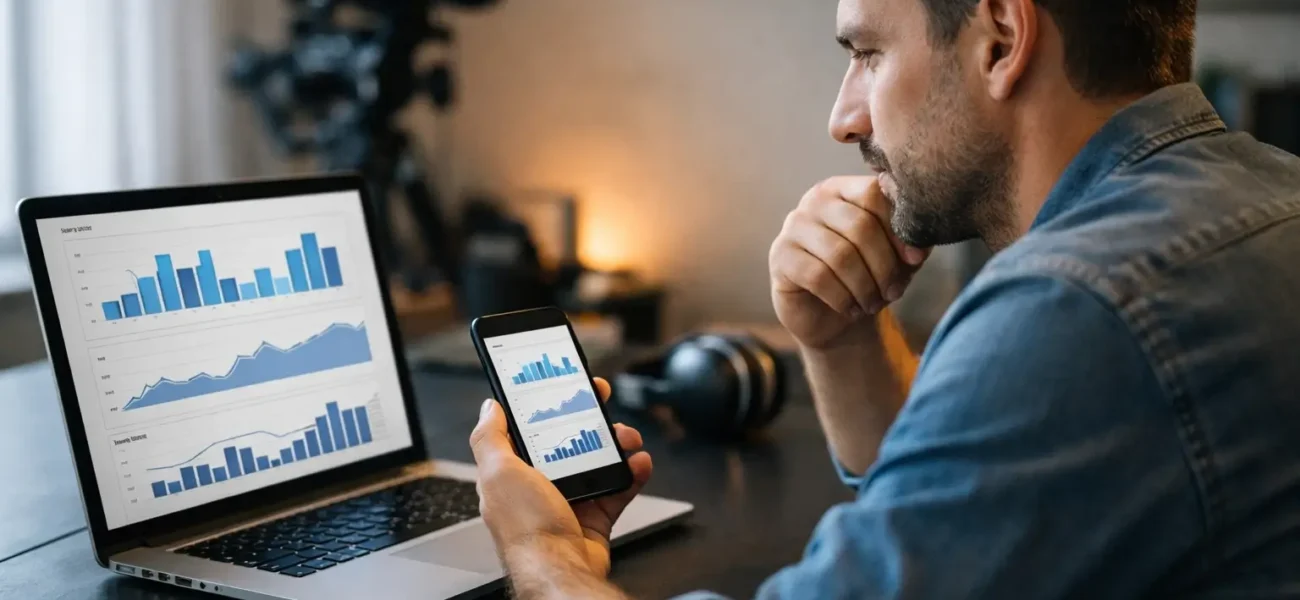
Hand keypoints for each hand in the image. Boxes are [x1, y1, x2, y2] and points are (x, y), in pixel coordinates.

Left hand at [470, 377, 652, 577]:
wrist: (561, 570)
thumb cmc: (526, 528)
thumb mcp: (498, 472)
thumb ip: (489, 437)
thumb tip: (488, 407)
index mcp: (512, 472)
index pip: (528, 429)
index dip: (545, 406)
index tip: (562, 387)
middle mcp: (540, 486)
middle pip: (568, 440)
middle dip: (589, 420)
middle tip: (601, 403)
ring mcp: (570, 501)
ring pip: (598, 461)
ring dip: (617, 444)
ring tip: (626, 438)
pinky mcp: (595, 517)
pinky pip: (618, 488)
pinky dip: (632, 474)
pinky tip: (638, 463)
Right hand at [770, 176, 929, 348]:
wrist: (834, 315)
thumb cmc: (868, 277)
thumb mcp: (899, 258)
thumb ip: (912, 242)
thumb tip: (918, 248)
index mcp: (846, 189)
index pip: (875, 194)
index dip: (899, 229)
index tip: (914, 260)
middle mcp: (816, 200)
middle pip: (860, 225)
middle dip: (883, 266)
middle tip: (893, 291)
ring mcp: (794, 226)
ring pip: (840, 254)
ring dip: (864, 287)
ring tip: (872, 304)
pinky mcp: (780, 256)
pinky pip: (817, 276)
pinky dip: (842, 298)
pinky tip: (849, 308)